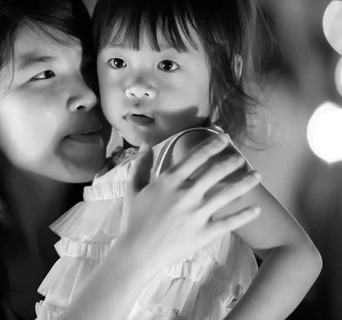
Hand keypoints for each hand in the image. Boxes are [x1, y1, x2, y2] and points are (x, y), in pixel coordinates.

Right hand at [119, 134, 261, 269]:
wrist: (137, 252)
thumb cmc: (133, 220)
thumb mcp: (132, 189)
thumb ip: (141, 165)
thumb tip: (145, 145)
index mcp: (169, 181)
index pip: (196, 156)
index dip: (213, 145)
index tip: (224, 138)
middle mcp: (187, 194)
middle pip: (216, 171)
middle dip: (231, 161)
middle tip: (240, 157)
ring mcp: (198, 214)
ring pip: (228, 194)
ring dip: (245, 182)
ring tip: (257, 175)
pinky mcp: (205, 233)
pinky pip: (230, 222)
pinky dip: (245, 215)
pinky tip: (257, 209)